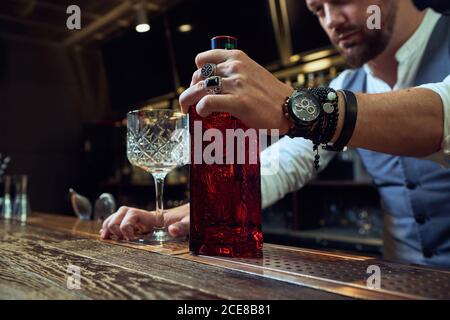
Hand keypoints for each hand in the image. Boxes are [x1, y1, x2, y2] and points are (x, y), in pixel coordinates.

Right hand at [99, 203, 189, 239]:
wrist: (191, 215)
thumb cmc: (190, 218)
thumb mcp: (189, 223)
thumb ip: (182, 226)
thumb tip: (171, 230)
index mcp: (153, 216)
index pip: (132, 213)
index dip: (126, 225)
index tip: (130, 238)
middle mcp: (145, 216)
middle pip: (122, 213)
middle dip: (115, 224)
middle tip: (117, 239)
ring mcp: (142, 221)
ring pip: (120, 215)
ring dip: (110, 224)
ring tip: (105, 236)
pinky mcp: (142, 226)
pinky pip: (123, 223)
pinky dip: (113, 227)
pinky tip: (108, 235)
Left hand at [179, 49, 294, 134]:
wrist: (290, 108)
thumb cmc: (271, 95)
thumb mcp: (252, 73)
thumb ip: (236, 73)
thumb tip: (216, 84)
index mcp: (237, 58)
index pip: (203, 59)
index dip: (196, 73)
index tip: (196, 84)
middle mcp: (235, 67)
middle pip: (198, 76)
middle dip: (190, 90)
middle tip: (190, 102)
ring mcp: (236, 84)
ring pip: (199, 89)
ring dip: (188, 100)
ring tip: (188, 110)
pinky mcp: (238, 102)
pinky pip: (207, 102)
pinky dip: (200, 109)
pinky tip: (202, 114)